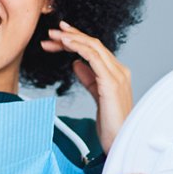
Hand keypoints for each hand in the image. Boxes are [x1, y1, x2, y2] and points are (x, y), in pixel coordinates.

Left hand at [39, 20, 131, 151]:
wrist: (120, 141)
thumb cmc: (111, 125)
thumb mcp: (96, 96)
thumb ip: (88, 79)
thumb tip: (76, 63)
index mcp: (117, 73)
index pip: (95, 49)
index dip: (77, 40)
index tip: (59, 35)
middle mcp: (119, 71)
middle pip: (94, 44)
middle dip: (71, 35)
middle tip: (52, 31)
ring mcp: (117, 75)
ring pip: (93, 47)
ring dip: (72, 38)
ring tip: (54, 36)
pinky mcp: (111, 83)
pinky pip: (94, 58)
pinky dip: (79, 47)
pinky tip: (66, 44)